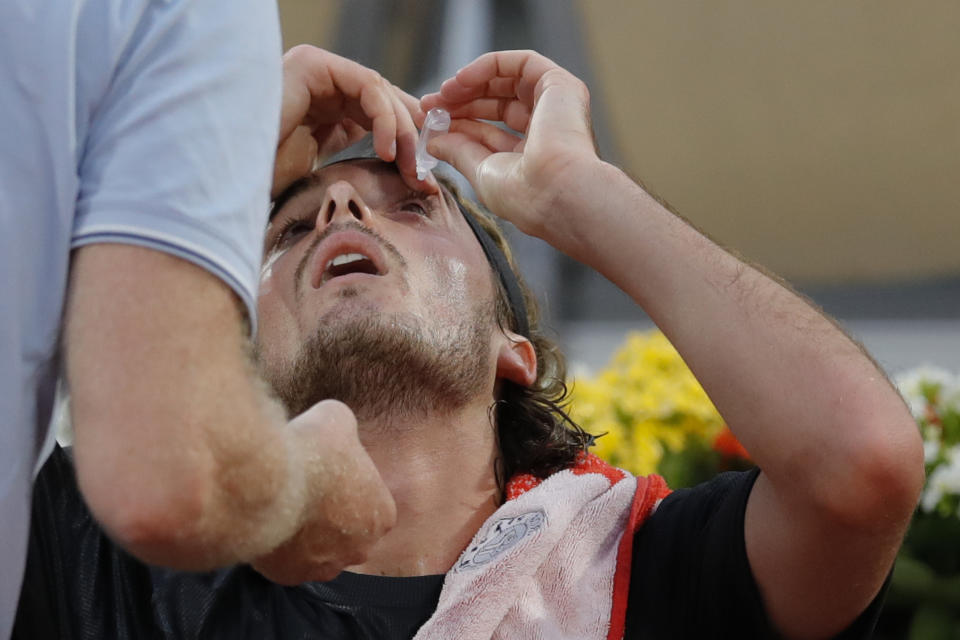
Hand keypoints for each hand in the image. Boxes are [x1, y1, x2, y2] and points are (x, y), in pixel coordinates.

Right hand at [252, 400, 395, 584]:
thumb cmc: (313, 447)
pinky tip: (269, 521)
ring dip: (304, 534)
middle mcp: (360, 549)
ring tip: (284, 505)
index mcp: (382, 515)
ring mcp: (324, 567)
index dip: (346, 486)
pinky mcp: (289, 576)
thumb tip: (335, 432)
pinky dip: (278, 546)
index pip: (369, 504)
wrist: (272, 479)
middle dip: (329, 516)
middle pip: (345, 533)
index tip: (326, 472)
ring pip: (316, 551)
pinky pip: (286, 562)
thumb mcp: (339, 420)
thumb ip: (344, 433)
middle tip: (305, 489)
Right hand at [273, 45, 432, 197]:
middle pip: (383, 102)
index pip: (378, 115)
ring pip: (380, 93)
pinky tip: (386, 150)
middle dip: (410, 140)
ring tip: (406, 167)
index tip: (423, 176)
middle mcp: (321, 84)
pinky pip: (367, 87)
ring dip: (402, 131)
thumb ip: (354, 161)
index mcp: (324, 107)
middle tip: (422, 177)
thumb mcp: (322, 172)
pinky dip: (386, 118)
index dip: (406, 141)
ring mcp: (317, 71)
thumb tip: (400, 172)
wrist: (232, 174)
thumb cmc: (266, 180)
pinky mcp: (314, 65)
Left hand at [419, 50, 600, 238]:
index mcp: (534, 155)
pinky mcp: (561, 85)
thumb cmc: (525, 197)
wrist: (556, 193)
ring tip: (443, 93)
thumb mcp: (482, 172)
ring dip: (471, 83)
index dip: (459, 122)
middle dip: (460, 101)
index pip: (490, 131)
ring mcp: (556, 105)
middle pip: (497, 103)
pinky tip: (461, 80)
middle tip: (429, 104)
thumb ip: (459, 152)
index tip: (429, 120)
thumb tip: (434, 141)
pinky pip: (520, 63)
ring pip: (507, 80)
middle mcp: (548, 128)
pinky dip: (489, 66)